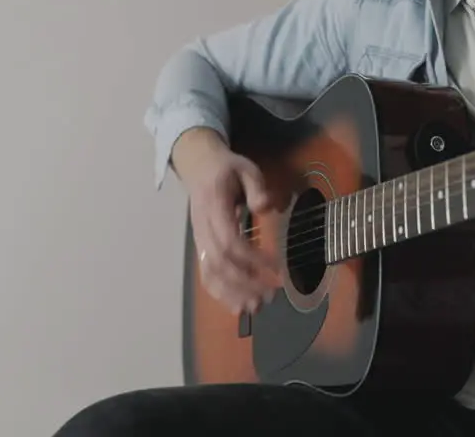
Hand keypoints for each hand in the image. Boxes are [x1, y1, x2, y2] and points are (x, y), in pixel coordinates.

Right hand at [175, 129, 285, 314]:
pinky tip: (238, 306)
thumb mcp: (245, 167)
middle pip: (219, 262)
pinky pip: (206, 275)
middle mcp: (202, 228)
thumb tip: (265, 207)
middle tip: (271, 295)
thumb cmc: (227, 169)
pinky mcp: (201, 248)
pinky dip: (220, 294)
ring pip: (210, 273)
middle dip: (244, 282)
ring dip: (232, 294)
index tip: (276, 268)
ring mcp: (199, 240)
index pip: (230, 239)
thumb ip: (256, 186)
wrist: (198, 167)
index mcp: (213, 206)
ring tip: (255, 307)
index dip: (252, 258)